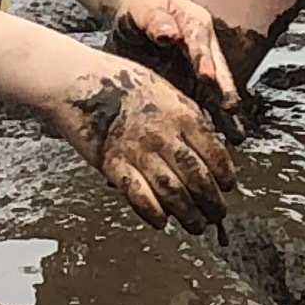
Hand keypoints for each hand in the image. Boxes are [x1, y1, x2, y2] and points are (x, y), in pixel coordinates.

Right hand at [42, 53, 233, 231]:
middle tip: (217, 214)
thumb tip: (206, 142)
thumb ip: (185, 116)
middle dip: (212, 202)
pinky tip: (161, 221)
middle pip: (198, 178)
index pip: (214, 152)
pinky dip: (153, 213)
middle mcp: (163, 135)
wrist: (76, 79)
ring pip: (173, 192)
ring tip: (195, 225)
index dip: (225, 175)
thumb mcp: (164, 89)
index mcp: (181, 114)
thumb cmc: (118, 80)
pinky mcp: (113, 165)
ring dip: (187, 214)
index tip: (228, 186)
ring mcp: (138, 151)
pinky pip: (139, 196)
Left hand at [108, 0, 237, 123]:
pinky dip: (212, 119)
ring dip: (224, 109)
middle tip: (230, 108)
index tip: (207, 76)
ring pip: (216, 88)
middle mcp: (204, 45)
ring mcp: (201, 66)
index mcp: (194, 21)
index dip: (203, 59)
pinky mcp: (193, 83)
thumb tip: (169, 35)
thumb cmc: (141, 9)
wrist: (136, 16)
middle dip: (223, 89)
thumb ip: (155, 20)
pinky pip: (205, 101)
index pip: (199, 40)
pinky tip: (219, 138)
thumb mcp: (144, 8)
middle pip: (217, 68)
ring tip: (235, 132)